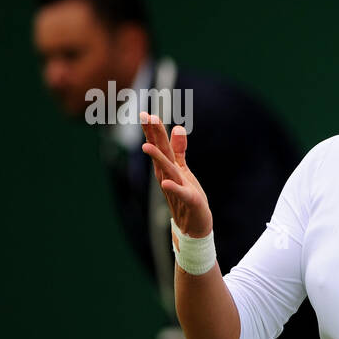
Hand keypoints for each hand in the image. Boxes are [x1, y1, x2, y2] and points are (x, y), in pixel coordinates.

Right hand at [139, 112, 213, 237]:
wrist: (193, 225)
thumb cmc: (187, 195)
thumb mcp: (183, 169)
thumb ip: (179, 149)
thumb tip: (178, 127)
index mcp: (167, 167)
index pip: (159, 145)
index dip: (153, 130)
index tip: (145, 113)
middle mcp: (167, 176)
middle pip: (160, 153)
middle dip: (153, 136)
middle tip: (146, 118)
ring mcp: (176, 188)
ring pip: (166, 171)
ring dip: (157, 159)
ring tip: (147, 147)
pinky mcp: (188, 200)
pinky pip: (180, 192)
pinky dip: (173, 187)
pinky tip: (166, 182)